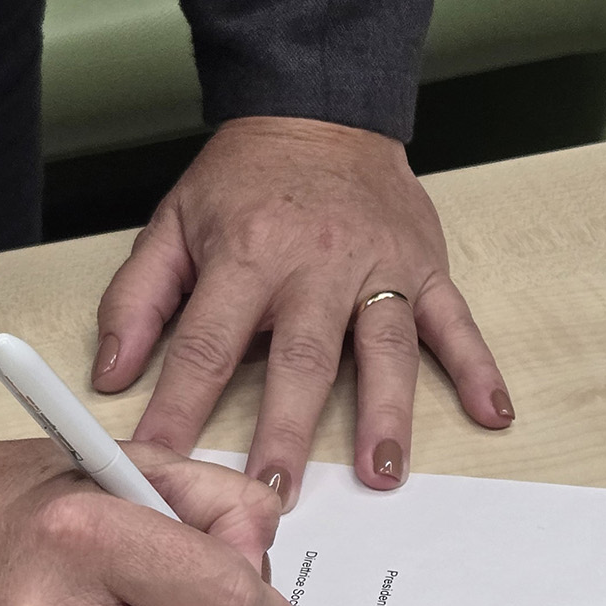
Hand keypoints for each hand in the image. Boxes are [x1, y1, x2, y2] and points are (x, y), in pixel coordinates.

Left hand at [92, 115, 513, 510]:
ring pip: (385, 348)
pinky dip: (479, 367)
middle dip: (287, 431)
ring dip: (385, 414)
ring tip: (381, 475)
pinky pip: (455, 322)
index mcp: (247, 253)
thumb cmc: (243, 180)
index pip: (208, 344)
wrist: (319, 109)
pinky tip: (494, 414)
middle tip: (275, 496)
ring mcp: (378, 267)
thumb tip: (111, 375)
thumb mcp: (172, 223)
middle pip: (302, 359)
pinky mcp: (424, 267)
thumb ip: (136, 299)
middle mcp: (316, 264)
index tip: (164, 463)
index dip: (182, 407)